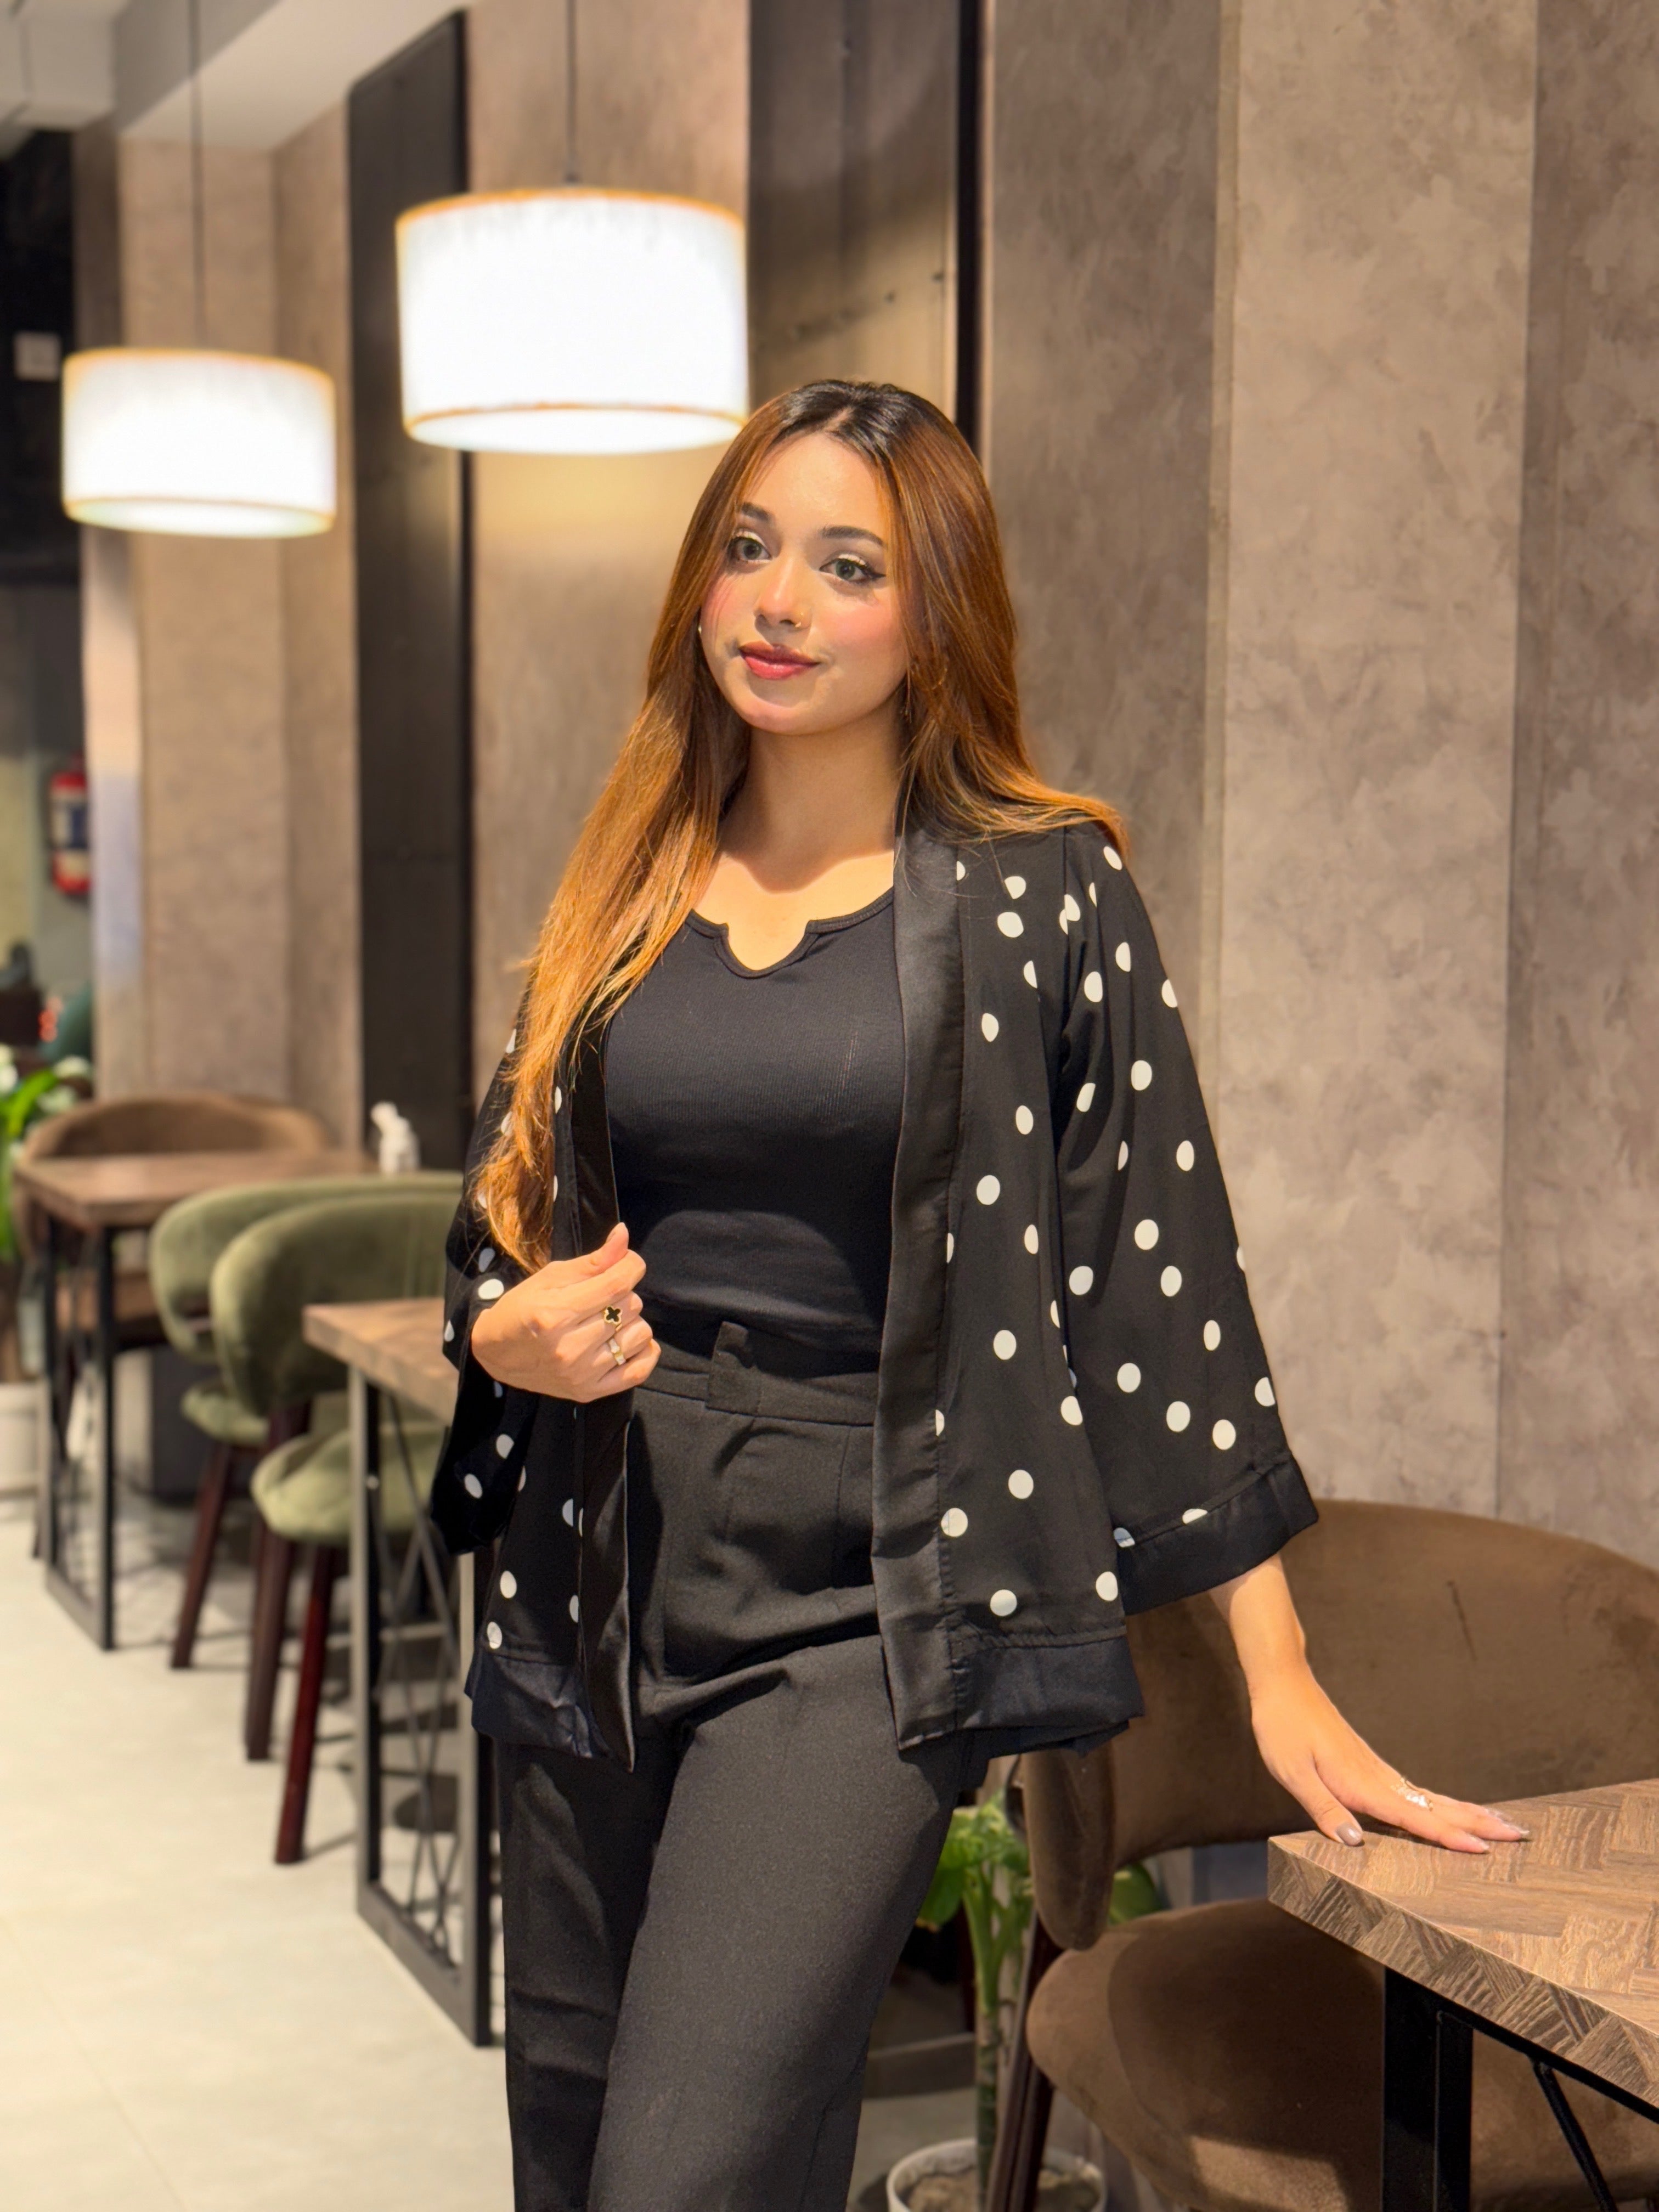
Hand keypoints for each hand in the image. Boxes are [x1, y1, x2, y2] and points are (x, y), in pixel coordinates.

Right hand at [469, 1221, 659, 1400]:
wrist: (496, 1354)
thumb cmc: (522, 1309)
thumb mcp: (550, 1278)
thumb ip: (592, 1261)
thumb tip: (624, 1235)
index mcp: (556, 1314)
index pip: (616, 1285)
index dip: (632, 1267)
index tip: (629, 1264)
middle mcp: (570, 1348)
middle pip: (630, 1306)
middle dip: (622, 1294)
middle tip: (600, 1298)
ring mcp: (581, 1374)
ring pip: (639, 1334)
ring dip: (631, 1322)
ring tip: (608, 1320)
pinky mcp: (589, 1392)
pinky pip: (639, 1371)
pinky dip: (644, 1351)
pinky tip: (630, 1340)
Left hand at [1247, 1666, 1528, 1854]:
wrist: (1284, 1684)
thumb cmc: (1281, 1728)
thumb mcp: (1291, 1771)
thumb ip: (1323, 1807)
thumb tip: (1355, 1842)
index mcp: (1361, 1783)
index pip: (1414, 1817)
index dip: (1448, 1835)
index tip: (1484, 1849)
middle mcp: (1378, 1777)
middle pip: (1438, 1806)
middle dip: (1479, 1822)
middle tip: (1521, 1836)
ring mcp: (1379, 1770)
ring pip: (1433, 1798)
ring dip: (1469, 1813)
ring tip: (1503, 1826)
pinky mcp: (1372, 1766)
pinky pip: (1416, 1792)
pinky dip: (1443, 1804)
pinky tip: (1451, 1812)